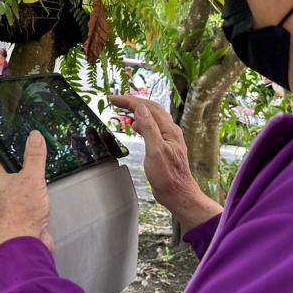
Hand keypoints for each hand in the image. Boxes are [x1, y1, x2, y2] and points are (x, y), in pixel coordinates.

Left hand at [0, 131, 53, 251]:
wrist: (25, 246)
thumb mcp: (31, 178)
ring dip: (30, 176)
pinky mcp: (22, 214)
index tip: (10, 131)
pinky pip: (29, 197)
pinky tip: (45, 188)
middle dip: (21, 158)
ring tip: (41, 164)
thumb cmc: (20, 216)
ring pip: (20, 183)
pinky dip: (37, 191)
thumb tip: (34, 136)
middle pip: (9, 168)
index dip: (3, 141)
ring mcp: (10, 203)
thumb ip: (34, 156)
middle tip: (32, 145)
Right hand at [110, 95, 221, 232]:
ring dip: (138, 110)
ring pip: (152, 117)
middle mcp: (170, 131)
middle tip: (116, 100)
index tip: (114, 99)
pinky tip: (135, 126)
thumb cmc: (167, 176)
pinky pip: (152, 127)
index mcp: (169, 130)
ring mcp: (168, 138)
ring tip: (124, 109)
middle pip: (151, 108)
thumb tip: (140, 109)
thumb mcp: (155, 151)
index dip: (129, 101)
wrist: (178, 194)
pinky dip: (141, 122)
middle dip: (133, 102)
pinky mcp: (164, 146)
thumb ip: (148, 128)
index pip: (147, 108)